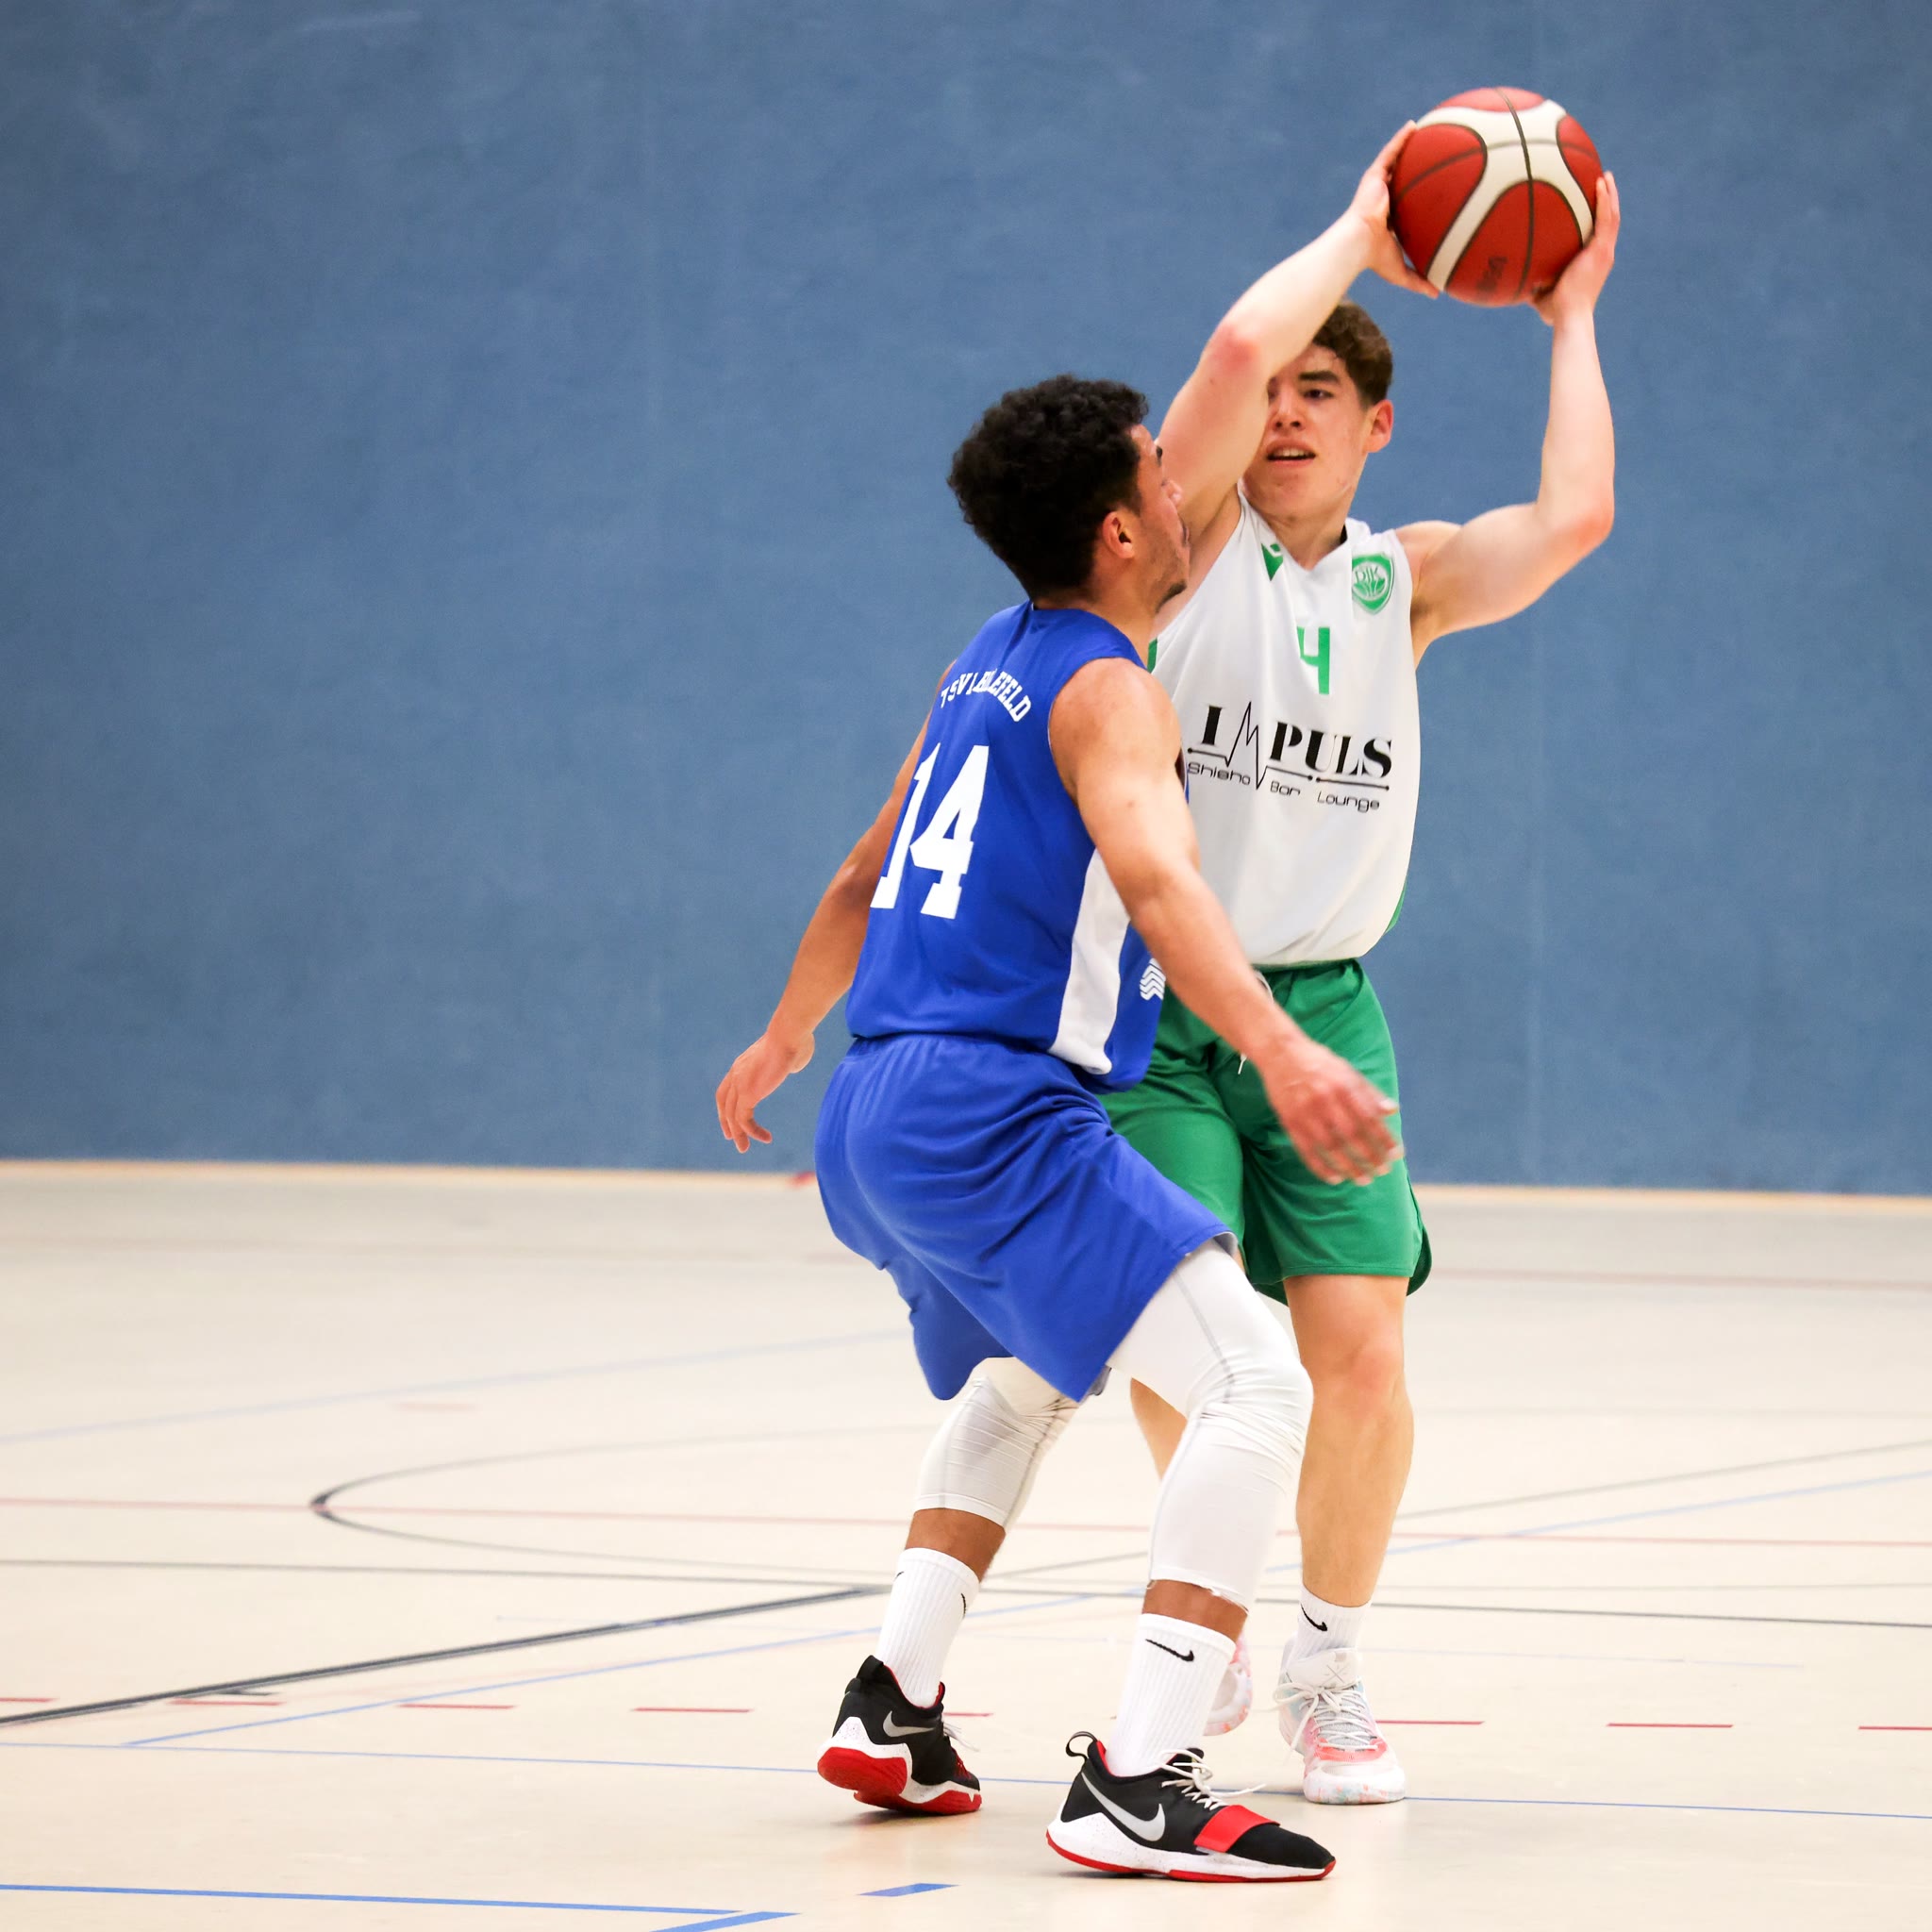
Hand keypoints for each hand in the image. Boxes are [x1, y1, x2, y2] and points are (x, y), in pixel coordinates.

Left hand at [715, 1025, 813, 1151]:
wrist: (789, 1035)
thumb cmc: (795, 1040)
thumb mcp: (788, 1054)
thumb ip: (785, 1062)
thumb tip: (792, 1065)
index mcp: (742, 1065)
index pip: (727, 1089)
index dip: (727, 1105)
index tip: (733, 1118)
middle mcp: (736, 1074)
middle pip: (724, 1102)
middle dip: (726, 1122)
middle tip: (731, 1138)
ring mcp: (739, 1083)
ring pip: (732, 1115)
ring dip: (738, 1134)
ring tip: (744, 1148)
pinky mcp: (748, 1094)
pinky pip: (744, 1119)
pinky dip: (752, 1132)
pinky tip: (765, 1138)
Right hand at [1257, 1037, 1401, 1185]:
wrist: (1281, 1054)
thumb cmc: (1319, 1062)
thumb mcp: (1347, 1070)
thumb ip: (1369, 1092)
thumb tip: (1392, 1110)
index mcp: (1343, 1086)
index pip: (1369, 1118)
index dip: (1384, 1138)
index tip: (1396, 1154)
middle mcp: (1325, 1100)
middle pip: (1352, 1136)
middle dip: (1370, 1156)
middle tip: (1383, 1171)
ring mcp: (1305, 1113)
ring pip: (1330, 1147)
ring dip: (1349, 1167)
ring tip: (1364, 1179)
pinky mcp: (1289, 1122)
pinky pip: (1306, 1151)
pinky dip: (1321, 1167)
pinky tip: (1335, 1178)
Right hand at [1350, 124, 1438, 298]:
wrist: (1355, 245)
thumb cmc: (1373, 259)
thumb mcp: (1400, 271)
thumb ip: (1419, 280)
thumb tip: (1439, 294)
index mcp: (1387, 217)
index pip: (1403, 202)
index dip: (1414, 194)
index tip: (1428, 189)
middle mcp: (1382, 198)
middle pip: (1400, 177)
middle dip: (1412, 165)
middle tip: (1431, 154)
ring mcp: (1377, 186)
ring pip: (1395, 160)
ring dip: (1407, 145)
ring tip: (1424, 130)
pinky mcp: (1373, 176)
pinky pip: (1390, 152)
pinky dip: (1401, 139)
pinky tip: (1414, 126)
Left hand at [1535, 172, 1619, 324]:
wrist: (1569, 317)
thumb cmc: (1555, 311)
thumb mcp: (1541, 291)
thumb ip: (1531, 280)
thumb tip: (1509, 275)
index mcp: (1593, 261)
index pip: (1598, 234)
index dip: (1598, 218)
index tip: (1591, 203)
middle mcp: (1602, 254)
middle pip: (1609, 221)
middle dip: (1607, 200)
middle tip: (1601, 181)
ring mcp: (1604, 251)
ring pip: (1612, 216)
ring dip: (1609, 194)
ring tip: (1604, 175)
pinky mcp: (1602, 250)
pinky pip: (1606, 219)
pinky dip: (1605, 201)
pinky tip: (1600, 183)